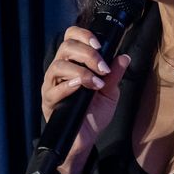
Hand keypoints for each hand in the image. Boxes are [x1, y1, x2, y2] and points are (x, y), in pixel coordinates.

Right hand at [41, 25, 130, 173]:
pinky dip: (69, 85)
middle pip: (66, 48)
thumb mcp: (110, 92)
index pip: (71, 38)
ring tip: (96, 82)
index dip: (83, 35)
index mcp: (74, 63)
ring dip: (81, 71)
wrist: (86, 138)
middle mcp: (60, 70)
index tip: (99, 45)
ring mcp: (52, 85)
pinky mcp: (49, 101)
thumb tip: (124, 57)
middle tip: (103, 68)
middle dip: (87, 54)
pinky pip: (54, 89)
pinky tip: (81, 87)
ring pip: (59, 66)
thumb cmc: (95, 113)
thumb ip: (115, 75)